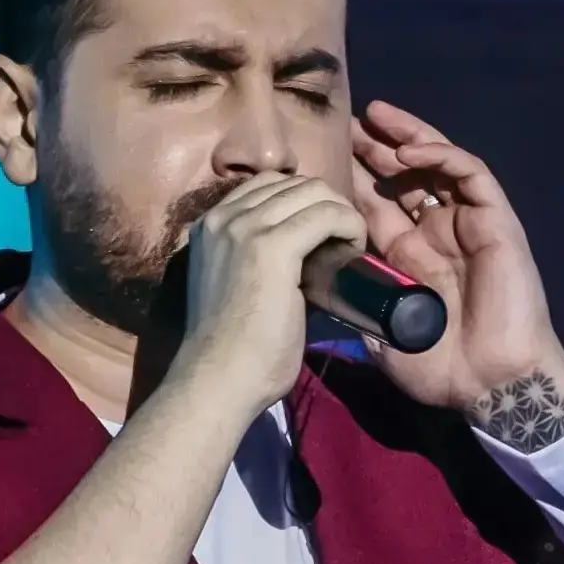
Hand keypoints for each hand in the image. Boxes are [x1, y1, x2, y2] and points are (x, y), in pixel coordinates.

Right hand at [174, 172, 368, 418]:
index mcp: (209, 226)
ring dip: (341, 214)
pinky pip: (327, 215)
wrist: (218, 380)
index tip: (323, 238)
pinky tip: (354, 250)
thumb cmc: (232, 350)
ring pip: (313, 193)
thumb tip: (313, 258)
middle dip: (326, 206)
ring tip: (349, 248)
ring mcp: (244, 228)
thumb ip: (263, 263)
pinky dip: (349, 226)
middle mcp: (222, 217)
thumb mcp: (238, 287)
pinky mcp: (271, 247)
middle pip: (293, 183)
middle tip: (342, 243)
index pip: (267, 187)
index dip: (304, 205)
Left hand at [350, 101, 563, 429]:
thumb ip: (356, 305)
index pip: (374, 203)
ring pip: (436, 164)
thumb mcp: (380, 335)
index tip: (319, 153)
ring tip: (374, 118)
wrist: (491, 384)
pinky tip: (409, 149)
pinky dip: (441, 156)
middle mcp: (435, 233)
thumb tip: (316, 282)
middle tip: (341, 123)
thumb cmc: (440, 368)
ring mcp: (466, 224)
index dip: (350, 177)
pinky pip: (471, 175)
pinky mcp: (495, 221)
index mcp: (406, 257)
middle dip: (372, 148)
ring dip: (405, 137)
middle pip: (402, 176)